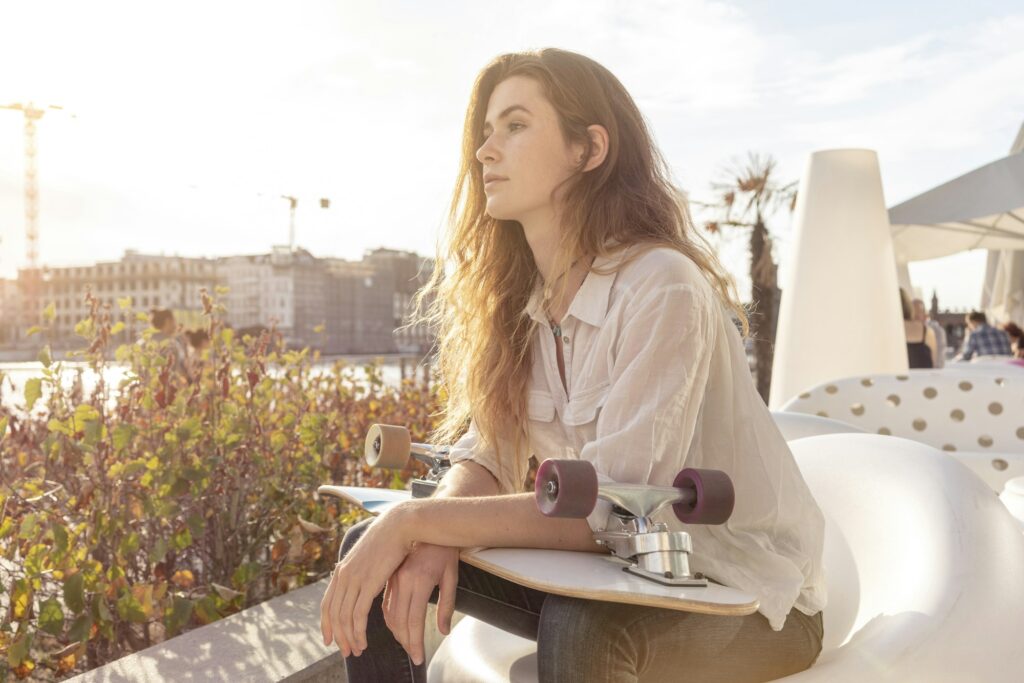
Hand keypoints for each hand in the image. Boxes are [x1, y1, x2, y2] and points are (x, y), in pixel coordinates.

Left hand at [320, 507, 412, 656]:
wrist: (400, 525)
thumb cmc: (390, 540)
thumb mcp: (369, 558)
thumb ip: (362, 572)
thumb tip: (363, 583)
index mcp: (343, 570)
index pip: (327, 603)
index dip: (327, 623)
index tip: (330, 639)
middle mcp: (343, 575)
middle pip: (334, 614)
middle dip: (338, 636)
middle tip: (346, 651)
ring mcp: (354, 579)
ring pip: (344, 617)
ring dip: (349, 638)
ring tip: (357, 650)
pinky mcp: (368, 583)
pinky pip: (358, 614)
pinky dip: (358, 631)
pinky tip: (363, 641)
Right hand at [382, 542, 459, 664]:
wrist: (426, 524)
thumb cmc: (444, 551)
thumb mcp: (451, 577)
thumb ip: (447, 605)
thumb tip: (443, 631)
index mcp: (420, 580)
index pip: (414, 621)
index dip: (415, 643)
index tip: (419, 657)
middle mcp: (402, 579)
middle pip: (398, 621)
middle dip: (405, 642)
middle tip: (413, 654)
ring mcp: (391, 577)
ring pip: (386, 614)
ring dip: (395, 633)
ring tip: (406, 643)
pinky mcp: (386, 576)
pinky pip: (381, 604)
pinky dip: (385, 619)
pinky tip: (395, 627)